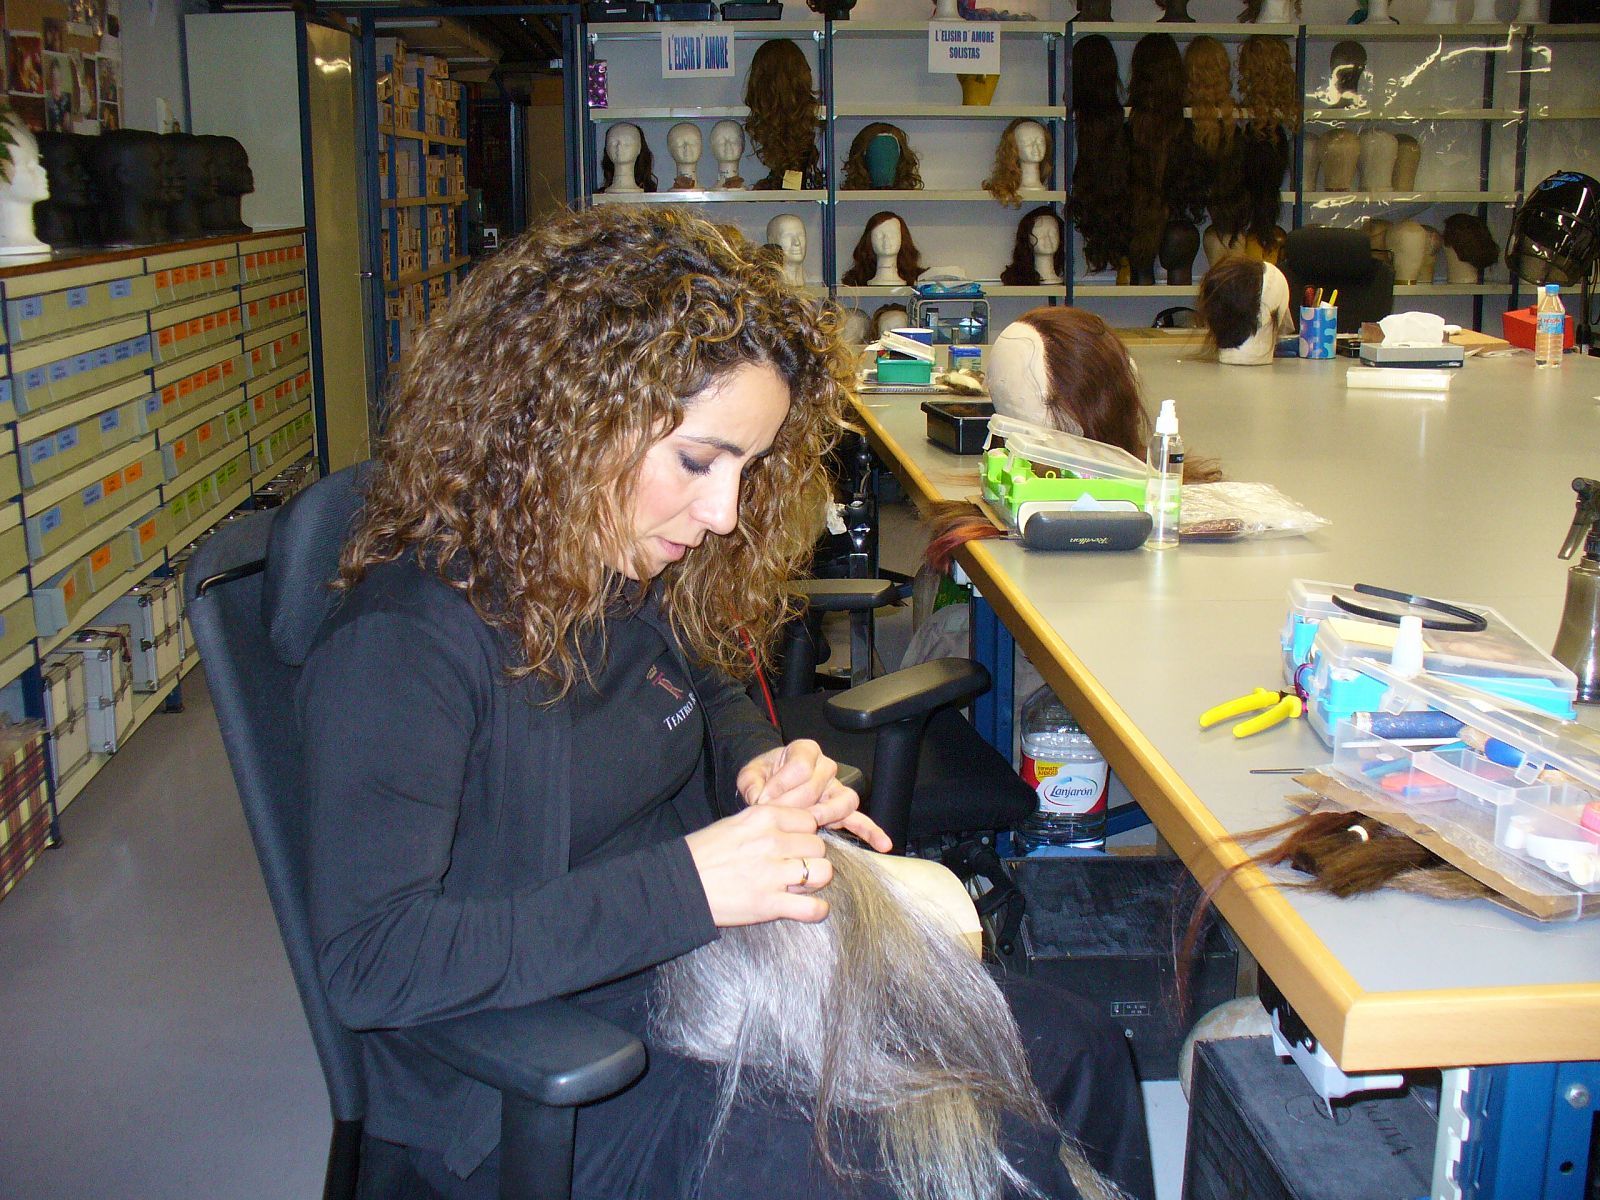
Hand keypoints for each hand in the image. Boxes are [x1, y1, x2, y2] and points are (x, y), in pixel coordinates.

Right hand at [685, 804, 832, 925]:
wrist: (679, 885)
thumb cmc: (704, 853)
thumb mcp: (735, 823)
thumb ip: (767, 821)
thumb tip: (795, 826)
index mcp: (764, 817)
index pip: (809, 820)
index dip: (804, 834)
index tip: (794, 844)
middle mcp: (772, 841)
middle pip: (819, 847)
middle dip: (810, 858)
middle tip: (794, 868)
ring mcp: (773, 873)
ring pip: (823, 872)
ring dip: (815, 881)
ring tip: (800, 886)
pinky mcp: (770, 904)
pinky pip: (813, 907)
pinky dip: (816, 910)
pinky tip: (809, 909)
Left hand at [736, 739, 891, 851]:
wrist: (768, 786)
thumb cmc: (763, 778)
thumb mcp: (750, 774)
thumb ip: (751, 783)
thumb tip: (760, 798)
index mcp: (804, 751)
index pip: (800, 766)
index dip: (781, 784)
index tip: (763, 798)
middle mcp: (824, 767)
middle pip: (817, 786)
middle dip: (795, 804)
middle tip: (779, 817)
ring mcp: (835, 789)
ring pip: (844, 800)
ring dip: (827, 814)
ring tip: (814, 824)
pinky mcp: (840, 810)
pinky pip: (859, 819)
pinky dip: (871, 831)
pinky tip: (882, 844)